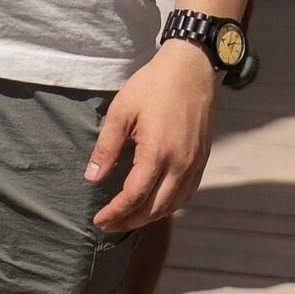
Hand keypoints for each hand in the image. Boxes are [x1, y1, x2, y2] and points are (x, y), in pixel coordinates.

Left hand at [84, 40, 220, 233]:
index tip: (98, 219)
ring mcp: (195, 163)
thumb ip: (106, 148)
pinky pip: (187, 193)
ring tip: (127, 218)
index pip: (134, 196)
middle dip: (129, 221)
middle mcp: (181, 163)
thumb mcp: (121, 112)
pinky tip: (154, 204)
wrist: (192, 67)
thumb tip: (92, 178)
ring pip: (173, 205)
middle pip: (155, 208)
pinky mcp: (202, 159)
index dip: (115, 212)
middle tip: (107, 225)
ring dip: (149, 217)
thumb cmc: (154, 85)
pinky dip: (169, 205)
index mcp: (158, 152)